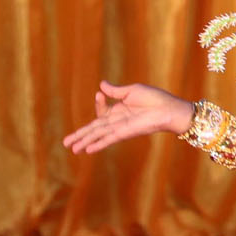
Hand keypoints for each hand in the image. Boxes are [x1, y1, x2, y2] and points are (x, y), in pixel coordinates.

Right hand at [63, 81, 194, 154]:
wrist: (169, 109)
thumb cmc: (155, 99)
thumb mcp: (132, 91)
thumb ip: (115, 91)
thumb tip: (100, 85)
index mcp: (119, 111)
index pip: (101, 112)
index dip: (98, 104)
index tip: (99, 94)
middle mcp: (118, 121)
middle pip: (94, 129)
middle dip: (80, 135)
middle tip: (66, 143)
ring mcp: (120, 128)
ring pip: (98, 135)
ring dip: (84, 142)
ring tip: (72, 149)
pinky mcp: (125, 133)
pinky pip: (109, 139)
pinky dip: (98, 144)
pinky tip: (88, 150)